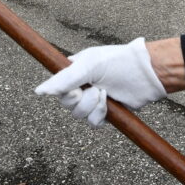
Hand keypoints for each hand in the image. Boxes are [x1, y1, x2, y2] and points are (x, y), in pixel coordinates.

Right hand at [34, 38, 165, 126]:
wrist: (145, 73)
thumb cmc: (117, 62)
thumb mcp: (88, 65)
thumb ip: (63, 79)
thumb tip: (39, 91)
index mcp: (74, 72)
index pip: (57, 89)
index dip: (65, 93)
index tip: (77, 89)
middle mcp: (81, 86)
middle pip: (67, 105)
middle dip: (82, 100)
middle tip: (96, 89)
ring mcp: (93, 100)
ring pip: (79, 115)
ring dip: (93, 106)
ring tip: (105, 93)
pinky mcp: (105, 112)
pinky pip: (93, 122)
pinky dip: (100, 114)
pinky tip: (110, 104)